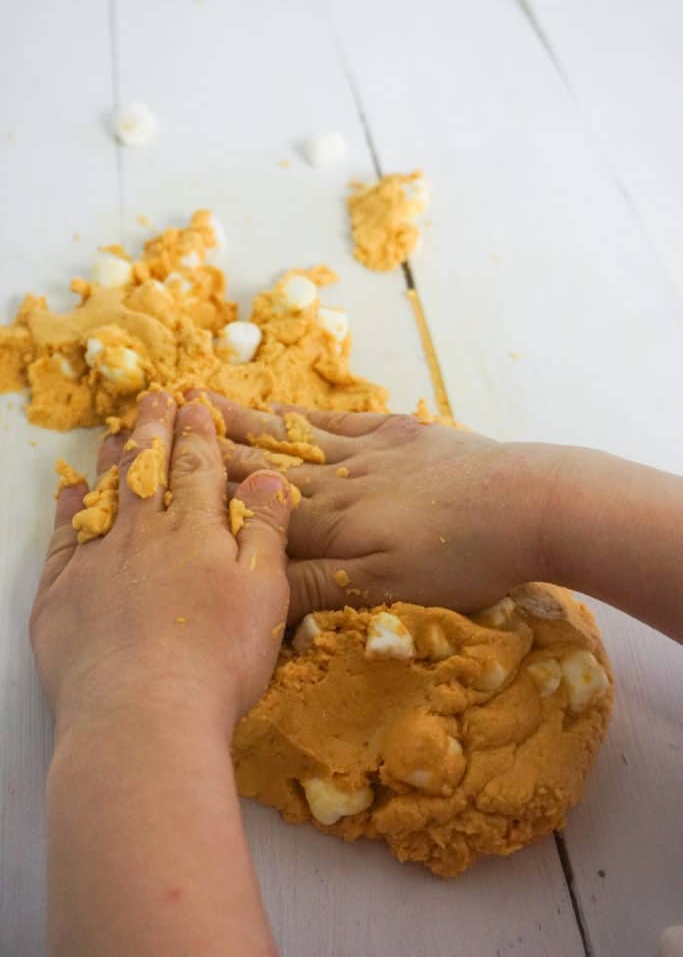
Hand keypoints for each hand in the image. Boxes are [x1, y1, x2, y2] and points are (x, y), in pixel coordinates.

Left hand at [31, 392, 292, 737]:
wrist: (142, 717)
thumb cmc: (218, 659)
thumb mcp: (265, 590)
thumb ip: (266, 528)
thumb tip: (268, 474)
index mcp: (195, 530)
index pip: (197, 466)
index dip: (198, 432)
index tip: (196, 402)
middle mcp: (143, 534)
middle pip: (148, 468)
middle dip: (154, 429)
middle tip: (155, 397)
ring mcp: (97, 562)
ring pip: (105, 495)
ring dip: (112, 459)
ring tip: (115, 432)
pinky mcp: (62, 597)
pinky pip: (66, 539)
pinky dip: (70, 511)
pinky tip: (71, 495)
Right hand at [201, 394, 552, 620]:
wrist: (533, 504)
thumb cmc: (464, 558)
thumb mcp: (387, 588)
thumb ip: (316, 585)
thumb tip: (250, 587)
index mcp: (332, 523)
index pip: (254, 506)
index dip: (206, 490)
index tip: (162, 470)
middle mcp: (341, 479)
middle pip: (265, 463)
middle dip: (213, 445)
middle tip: (166, 419)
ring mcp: (373, 451)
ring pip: (296, 436)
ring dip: (249, 421)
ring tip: (207, 401)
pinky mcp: (405, 435)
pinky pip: (344, 422)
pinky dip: (311, 416)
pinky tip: (290, 407)